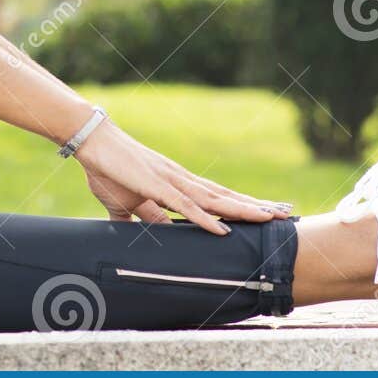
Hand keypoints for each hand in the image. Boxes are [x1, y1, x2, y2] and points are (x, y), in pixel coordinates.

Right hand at [73, 117, 292, 232]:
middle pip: (226, 196)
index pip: (217, 197)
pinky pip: (185, 206)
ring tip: (269, 217)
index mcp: (178, 184)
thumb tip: (152, 235)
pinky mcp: (156, 186)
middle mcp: (182, 180)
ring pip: (214, 200)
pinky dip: (206, 220)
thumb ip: (143, 219)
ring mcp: (172, 181)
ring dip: (242, 211)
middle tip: (285, 213)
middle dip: (255, 206)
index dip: (242, 206)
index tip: (266, 213)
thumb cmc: (108, 169)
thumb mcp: (127, 203)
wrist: (92, 142)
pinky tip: (224, 229)